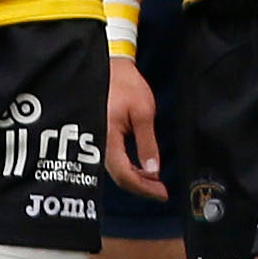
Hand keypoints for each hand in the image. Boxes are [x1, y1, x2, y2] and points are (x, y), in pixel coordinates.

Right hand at [103, 54, 164, 199]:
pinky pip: (112, 160)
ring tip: (153, 181)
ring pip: (114, 170)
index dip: (143, 187)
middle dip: (141, 187)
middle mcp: (96, 143)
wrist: (108, 66)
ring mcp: (95, 141)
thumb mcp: (143, 112)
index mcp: (107, 137)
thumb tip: (152, 170)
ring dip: (134, 179)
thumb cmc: (124, 84)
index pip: (124, 174)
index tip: (161, 193)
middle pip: (118, 177)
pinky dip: (127, 169)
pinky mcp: (98, 137)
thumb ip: (147, 144)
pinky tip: (140, 169)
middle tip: (160, 191)